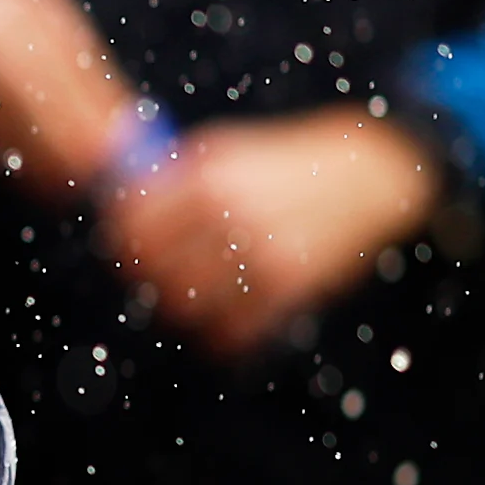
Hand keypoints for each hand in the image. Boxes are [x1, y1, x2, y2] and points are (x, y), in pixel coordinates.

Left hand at [97, 108, 440, 359]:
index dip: (124, 242)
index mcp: (206, 177)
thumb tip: (115, 213)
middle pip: (153, 273)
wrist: (369, 176)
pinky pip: (230, 332)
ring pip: (186, 308)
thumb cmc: (284, 165)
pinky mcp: (289, 287)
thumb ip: (170, 181)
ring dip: (183, 309)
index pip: (132, 227)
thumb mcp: (225, 151)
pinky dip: (220, 333)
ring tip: (193, 298)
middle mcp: (229, 217)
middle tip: (160, 278)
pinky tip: (226, 318)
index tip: (130, 248)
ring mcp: (259, 254)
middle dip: (150, 279)